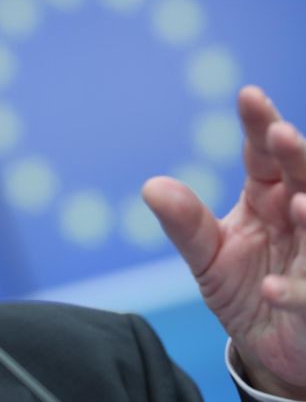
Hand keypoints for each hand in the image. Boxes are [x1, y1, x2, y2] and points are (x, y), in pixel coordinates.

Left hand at [143, 85, 305, 397]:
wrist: (269, 345)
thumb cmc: (245, 289)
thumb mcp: (207, 255)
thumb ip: (185, 223)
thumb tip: (151, 186)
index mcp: (269, 197)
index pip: (266, 155)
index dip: (261, 125)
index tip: (249, 96)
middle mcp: (298, 217)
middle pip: (304, 177)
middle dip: (298, 155)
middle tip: (281, 134)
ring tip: (298, 201)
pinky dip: (294, 292)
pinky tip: (272, 289)